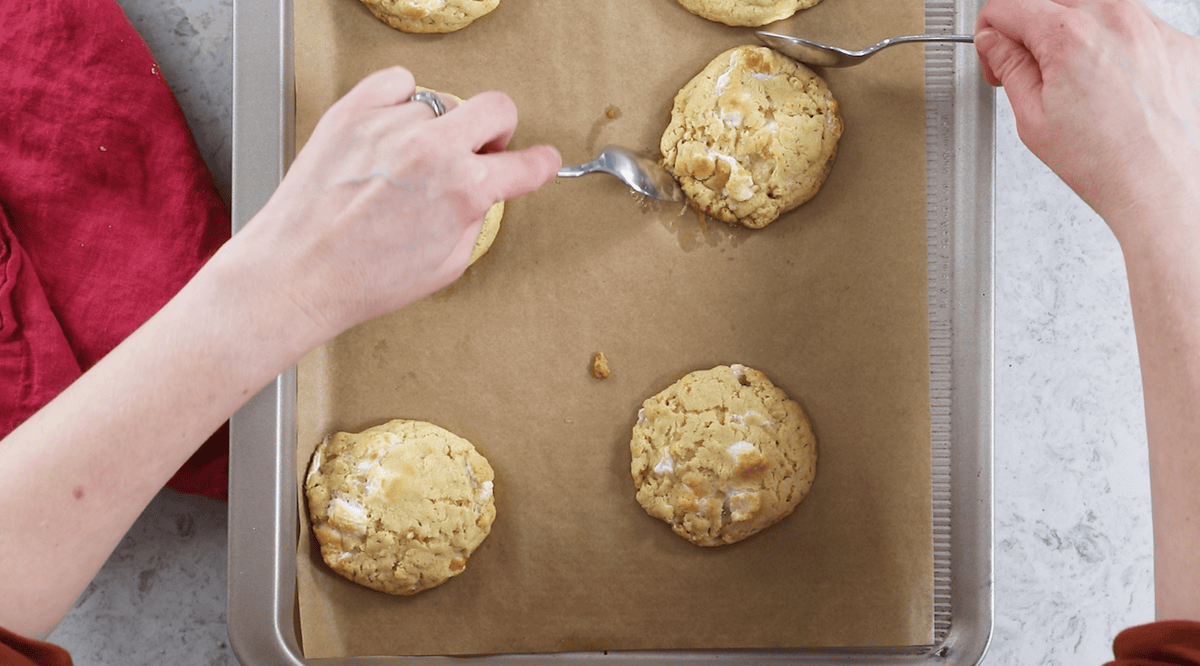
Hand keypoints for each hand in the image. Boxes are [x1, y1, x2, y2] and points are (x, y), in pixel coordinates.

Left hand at [243, 66, 560, 337]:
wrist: (298, 272)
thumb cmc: (361, 279)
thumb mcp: (445, 265)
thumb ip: (473, 219)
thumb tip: (479, 196)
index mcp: (464, 190)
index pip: (527, 163)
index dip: (540, 164)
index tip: (539, 161)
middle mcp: (432, 151)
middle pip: (496, 107)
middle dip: (498, 130)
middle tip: (482, 150)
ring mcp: (392, 126)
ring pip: (439, 104)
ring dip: (436, 129)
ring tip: (409, 163)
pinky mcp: (353, 113)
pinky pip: (396, 82)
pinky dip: (401, 98)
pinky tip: (393, 127)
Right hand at [975, 0, 1199, 232]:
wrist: (1162, 186)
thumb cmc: (1105, 163)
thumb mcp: (1033, 118)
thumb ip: (1009, 68)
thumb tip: (995, 45)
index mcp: (1070, 35)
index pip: (1009, 7)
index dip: (991, 33)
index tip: (995, 52)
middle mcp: (1116, 18)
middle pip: (1054, 1)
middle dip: (1033, 29)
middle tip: (1030, 68)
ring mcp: (1154, 28)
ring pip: (1097, 10)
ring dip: (1077, 35)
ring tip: (1077, 83)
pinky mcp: (1181, 44)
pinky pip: (1137, 29)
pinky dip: (1118, 50)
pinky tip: (1114, 88)